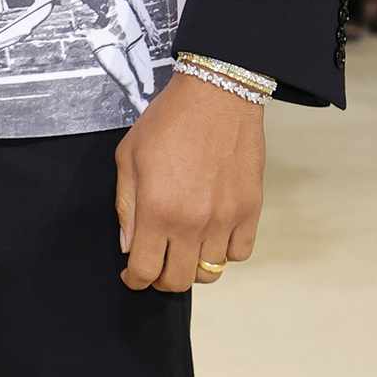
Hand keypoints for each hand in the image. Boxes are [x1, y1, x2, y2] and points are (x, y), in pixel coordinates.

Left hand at [115, 71, 263, 292]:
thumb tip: (128, 245)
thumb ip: (126, 204)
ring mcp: (225, 220)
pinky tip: (212, 235)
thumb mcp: (129, 156)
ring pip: (211, 272)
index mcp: (157, 209)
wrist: (216, 95)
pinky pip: (239, 254)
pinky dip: (224, 252)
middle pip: (179, 281)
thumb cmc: (167, 121)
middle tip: (157, 264)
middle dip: (162, 279)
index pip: (146, 270)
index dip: (135, 280)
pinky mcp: (250, 211)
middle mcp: (192, 223)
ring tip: (184, 248)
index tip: (132, 276)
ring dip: (193, 266)